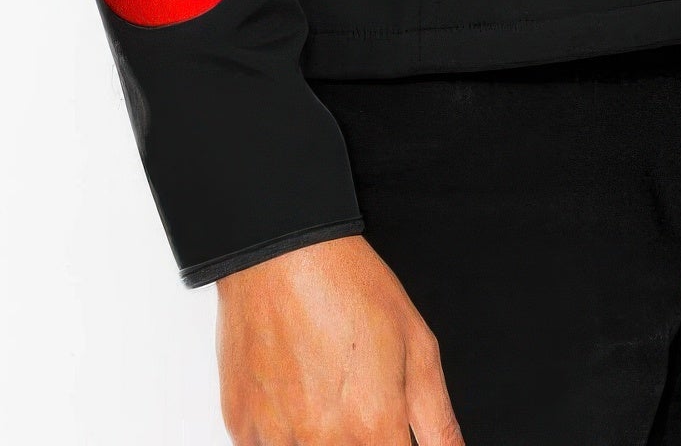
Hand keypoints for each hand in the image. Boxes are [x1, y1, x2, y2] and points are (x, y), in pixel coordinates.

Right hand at [216, 233, 465, 444]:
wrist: (282, 254)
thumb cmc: (349, 286)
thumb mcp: (417, 344)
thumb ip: (439, 422)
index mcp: (373, 424)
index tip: (391, 438)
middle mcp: (323, 440)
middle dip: (359, 442)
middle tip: (356, 406)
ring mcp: (276, 438)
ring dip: (320, 440)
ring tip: (324, 399)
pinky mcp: (241, 426)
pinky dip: (284, 437)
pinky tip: (294, 401)